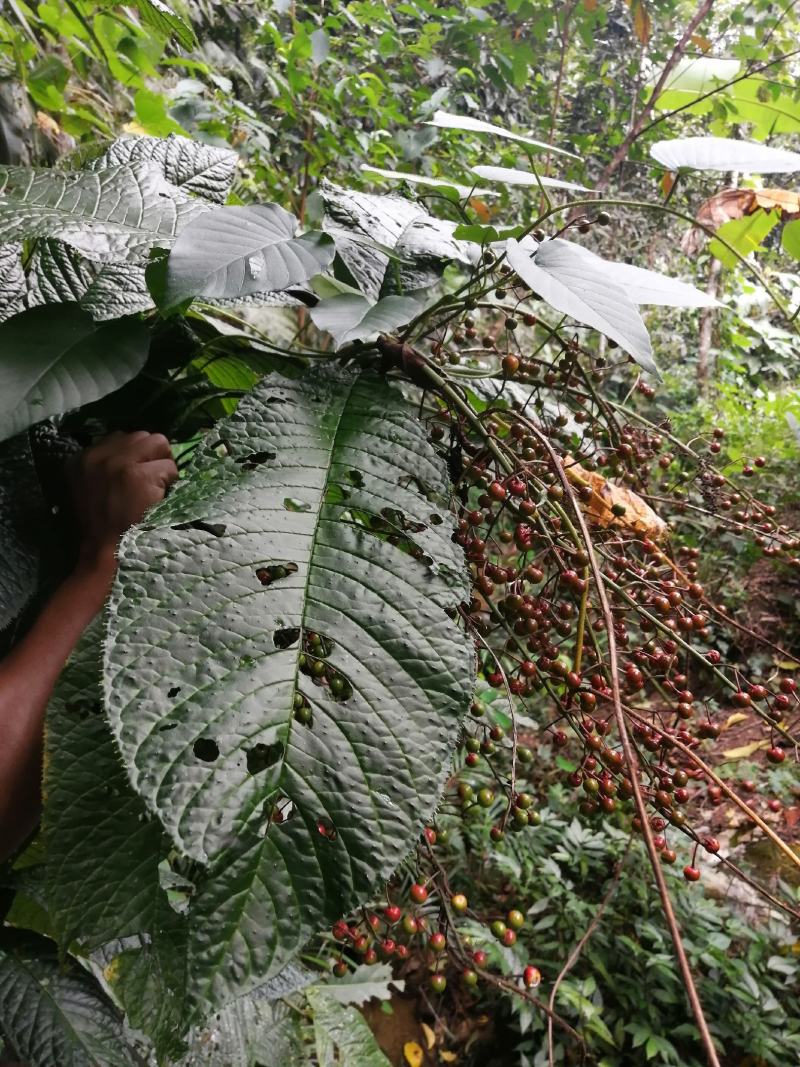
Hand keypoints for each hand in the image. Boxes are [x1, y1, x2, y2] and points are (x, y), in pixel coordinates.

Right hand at [68, 431, 177, 571]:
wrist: (106, 552)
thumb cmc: (102, 526)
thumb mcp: (90, 488)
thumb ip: (106, 466)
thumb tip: (137, 451)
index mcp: (81, 458)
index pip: (120, 437)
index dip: (136, 455)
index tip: (136, 477)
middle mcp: (96, 456)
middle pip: (141, 436)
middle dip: (151, 456)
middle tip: (150, 481)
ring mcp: (118, 463)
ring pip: (158, 444)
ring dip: (163, 465)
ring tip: (154, 488)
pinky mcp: (139, 475)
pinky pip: (169, 466)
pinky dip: (171, 481)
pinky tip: (158, 498)